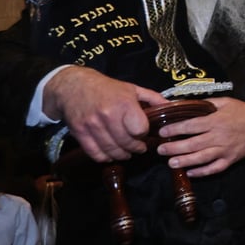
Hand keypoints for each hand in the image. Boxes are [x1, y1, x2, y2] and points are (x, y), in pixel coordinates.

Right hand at [45, 67, 166, 160]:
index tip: (143, 133)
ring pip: (113, 151)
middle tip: (139, 147)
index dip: (144, 134)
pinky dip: (106, 158)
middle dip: (136, 148)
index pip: (140, 130)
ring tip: (127, 152)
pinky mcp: (80, 134)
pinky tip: (111, 154)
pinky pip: (96, 154)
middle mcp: (108, 116)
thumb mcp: (132, 88)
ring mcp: (93, 126)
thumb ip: (153, 98)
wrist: (73, 86)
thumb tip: (172, 106)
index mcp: (124, 104)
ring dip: (123, 155)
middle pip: (127, 143)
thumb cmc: (106, 88)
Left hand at [157, 97, 244, 177]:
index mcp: (216, 121)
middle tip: (160, 150)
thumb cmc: (242, 112)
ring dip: (185, 161)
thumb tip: (186, 104)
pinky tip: (190, 173)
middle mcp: (219, 137)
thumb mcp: (225, 102)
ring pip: (201, 158)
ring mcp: (224, 150)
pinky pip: (214, 168)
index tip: (162, 132)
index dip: (175, 129)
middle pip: (193, 144)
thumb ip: (206, 103)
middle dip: (174, 148)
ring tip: (171, 163)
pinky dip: (202, 172)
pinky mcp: (230, 160)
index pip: (191, 126)